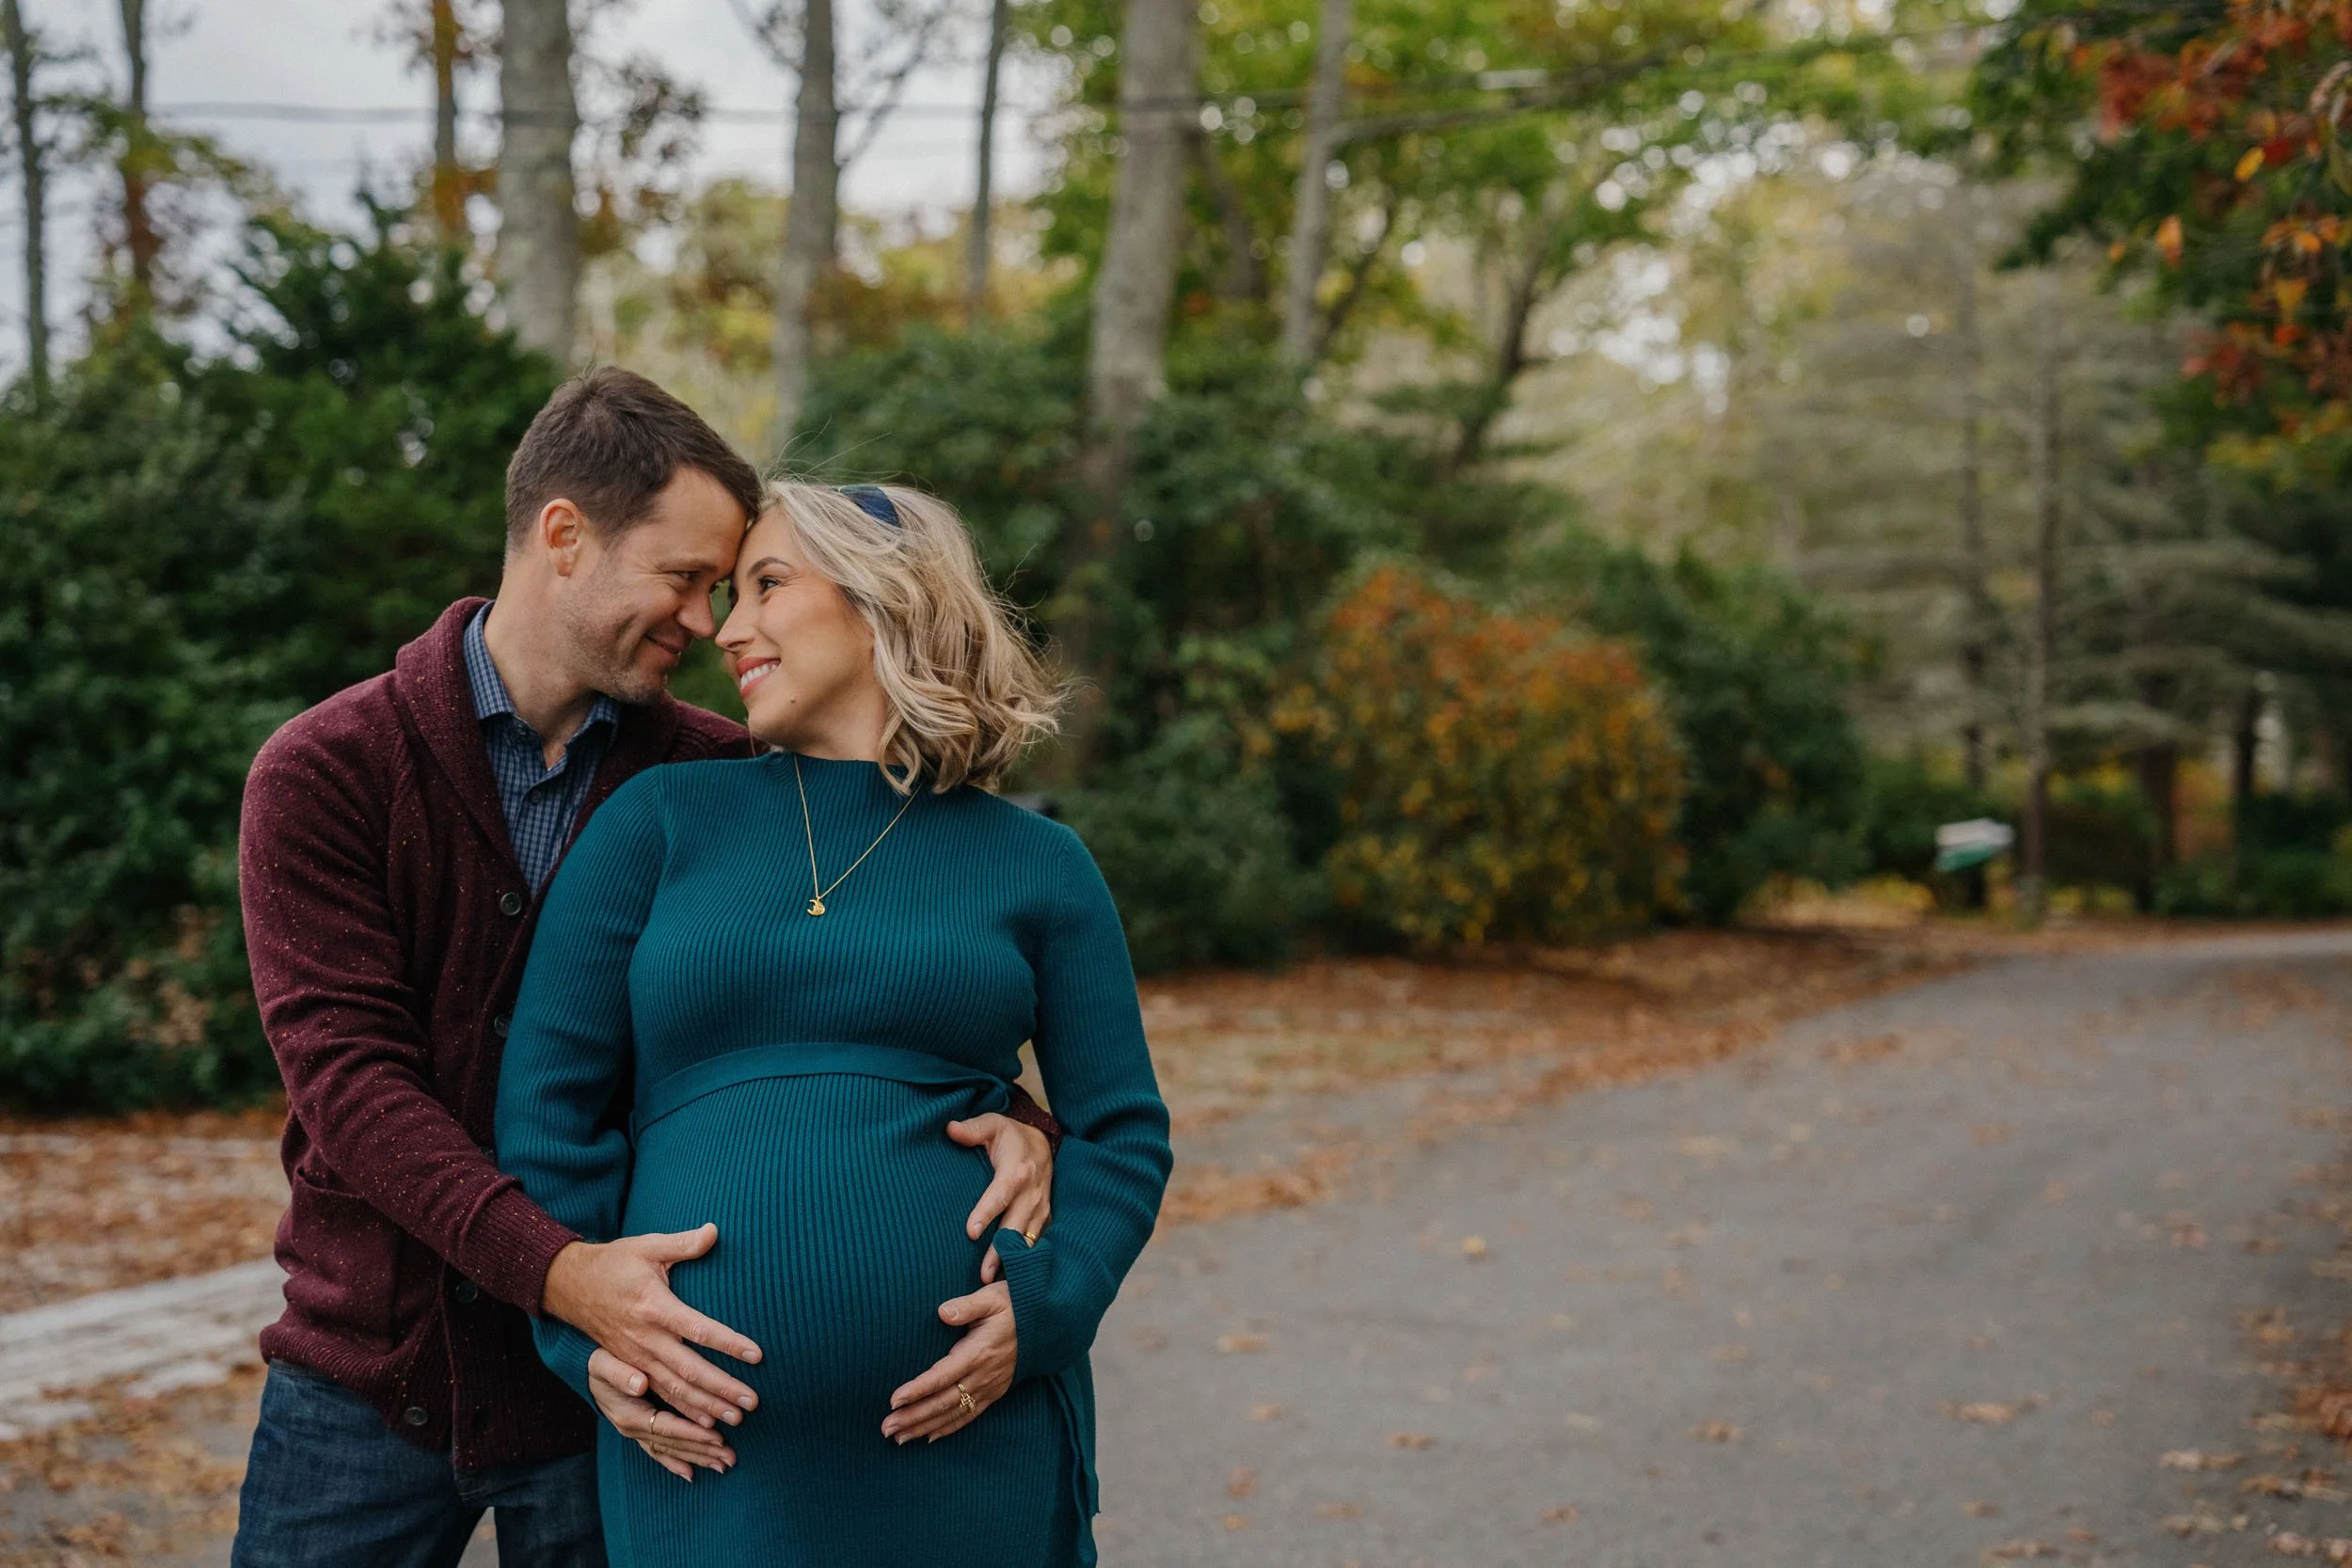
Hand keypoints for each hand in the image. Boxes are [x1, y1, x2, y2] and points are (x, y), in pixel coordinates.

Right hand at [542, 1224, 762, 1428]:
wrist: (569, 1285)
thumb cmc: (615, 1263)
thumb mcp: (647, 1246)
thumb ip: (683, 1243)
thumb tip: (716, 1230)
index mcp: (656, 1307)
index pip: (700, 1330)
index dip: (730, 1343)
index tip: (758, 1355)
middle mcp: (646, 1338)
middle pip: (690, 1370)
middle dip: (723, 1389)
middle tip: (753, 1403)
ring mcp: (636, 1357)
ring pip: (675, 1390)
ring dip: (706, 1407)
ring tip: (736, 1420)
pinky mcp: (629, 1366)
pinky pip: (658, 1396)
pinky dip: (681, 1413)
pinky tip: (702, 1426)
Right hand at [588, 1347, 735, 1481]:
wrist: (584, 1369)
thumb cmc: (596, 1362)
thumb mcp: (603, 1363)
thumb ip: (619, 1374)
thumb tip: (639, 1384)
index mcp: (629, 1414)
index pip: (666, 1428)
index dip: (692, 1433)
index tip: (718, 1435)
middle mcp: (633, 1428)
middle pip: (673, 1444)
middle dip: (703, 1451)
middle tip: (731, 1457)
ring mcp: (635, 1433)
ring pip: (670, 1450)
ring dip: (697, 1458)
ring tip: (724, 1465)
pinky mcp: (639, 1432)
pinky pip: (659, 1452)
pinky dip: (676, 1463)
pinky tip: (692, 1473)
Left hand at [881, 1281, 1016, 1444]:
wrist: (1045, 1322)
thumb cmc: (1014, 1305)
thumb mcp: (992, 1298)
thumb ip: (967, 1305)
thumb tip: (942, 1312)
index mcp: (978, 1352)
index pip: (942, 1376)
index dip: (918, 1390)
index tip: (894, 1400)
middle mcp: (983, 1375)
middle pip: (943, 1402)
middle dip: (913, 1417)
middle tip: (886, 1428)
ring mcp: (989, 1387)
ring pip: (953, 1413)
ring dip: (924, 1427)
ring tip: (898, 1438)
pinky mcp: (994, 1392)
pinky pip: (969, 1416)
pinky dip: (948, 1428)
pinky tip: (928, 1437)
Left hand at [947, 1114, 1051, 1283]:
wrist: (1042, 1143)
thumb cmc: (1010, 1136)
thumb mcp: (992, 1125)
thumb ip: (972, 1129)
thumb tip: (950, 1129)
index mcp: (1017, 1171)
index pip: (999, 1195)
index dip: (986, 1213)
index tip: (970, 1233)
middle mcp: (1032, 1193)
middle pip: (1014, 1227)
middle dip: (1000, 1252)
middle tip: (982, 1276)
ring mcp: (1040, 1209)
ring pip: (1026, 1240)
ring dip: (1012, 1262)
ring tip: (993, 1285)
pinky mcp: (1044, 1219)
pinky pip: (1035, 1243)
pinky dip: (1025, 1262)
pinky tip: (1011, 1281)